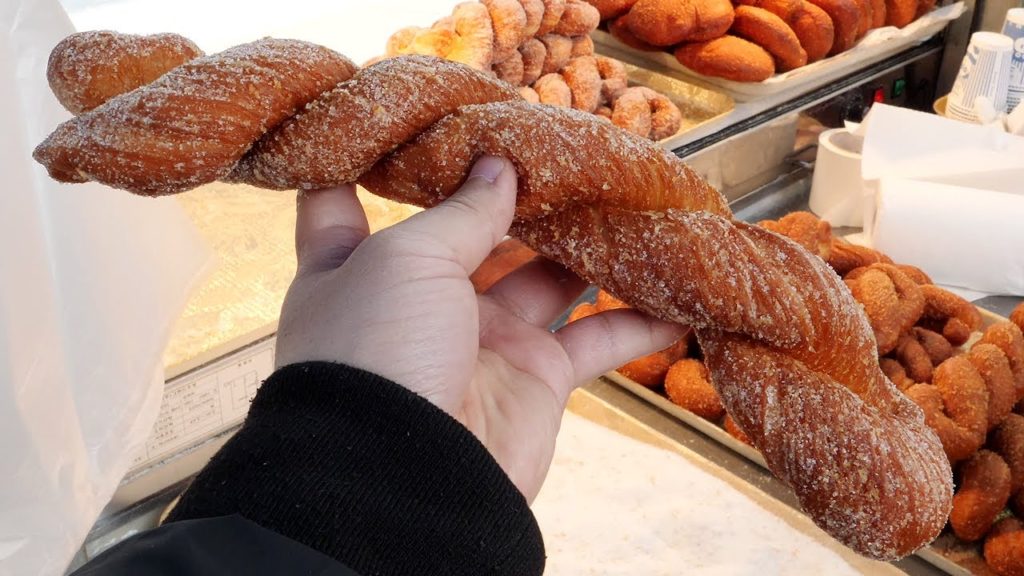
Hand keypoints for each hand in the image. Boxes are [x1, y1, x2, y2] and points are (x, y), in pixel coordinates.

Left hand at [275, 156, 684, 500]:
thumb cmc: (378, 352)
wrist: (408, 478)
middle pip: (470, 231)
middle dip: (510, 193)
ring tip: (628, 194)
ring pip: (547, 276)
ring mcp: (480, 339)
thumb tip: (498, 165)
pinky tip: (678, 293)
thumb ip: (462, 210)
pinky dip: (639, 322)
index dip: (364, 160)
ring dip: (588, 244)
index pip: (340, 200)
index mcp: (355, 267)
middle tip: (559, 146)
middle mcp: (418, 300)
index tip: (398, 122)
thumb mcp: (408, 258)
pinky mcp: (535, 381)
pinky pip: (597, 341)